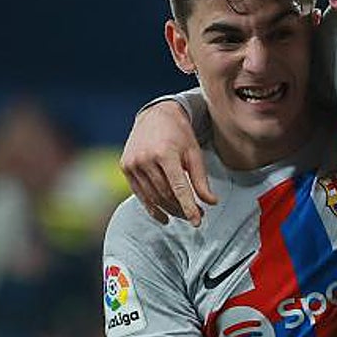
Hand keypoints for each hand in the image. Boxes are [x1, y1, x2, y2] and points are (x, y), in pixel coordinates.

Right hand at [119, 100, 217, 225]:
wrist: (155, 114)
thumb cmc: (179, 133)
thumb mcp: (194, 152)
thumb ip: (201, 179)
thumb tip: (211, 202)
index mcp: (165, 153)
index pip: (178, 187)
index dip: (188, 207)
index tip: (197, 222)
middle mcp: (145, 159)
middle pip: (165, 194)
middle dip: (182, 208)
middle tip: (197, 215)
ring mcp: (132, 163)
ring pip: (153, 197)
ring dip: (169, 210)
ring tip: (184, 214)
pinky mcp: (125, 167)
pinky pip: (140, 194)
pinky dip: (152, 208)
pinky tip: (164, 217)